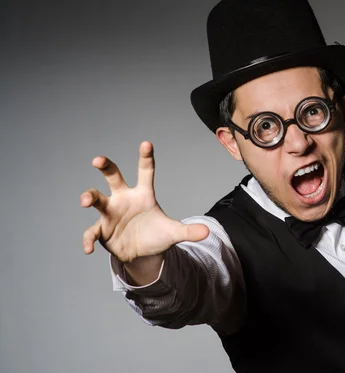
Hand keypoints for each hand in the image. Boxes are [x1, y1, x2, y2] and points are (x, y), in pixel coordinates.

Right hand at [80, 141, 208, 262]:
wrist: (143, 254)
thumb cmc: (157, 235)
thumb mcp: (174, 233)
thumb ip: (189, 231)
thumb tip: (207, 232)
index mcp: (143, 195)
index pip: (145, 172)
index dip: (146, 158)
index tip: (146, 143)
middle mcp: (124, 199)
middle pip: (113, 177)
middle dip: (106, 166)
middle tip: (98, 160)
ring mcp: (110, 213)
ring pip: (96, 198)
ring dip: (89, 197)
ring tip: (86, 201)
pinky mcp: (102, 229)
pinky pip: (91, 232)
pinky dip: (88, 240)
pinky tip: (88, 250)